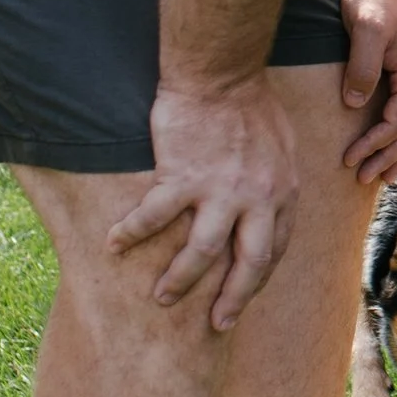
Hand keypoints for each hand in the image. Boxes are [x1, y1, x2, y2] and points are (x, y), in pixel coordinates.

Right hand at [109, 76, 301, 330]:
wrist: (221, 73)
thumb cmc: (251, 104)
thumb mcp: (283, 147)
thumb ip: (275, 182)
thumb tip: (269, 206)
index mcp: (282, 192)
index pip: (273, 249)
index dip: (256, 279)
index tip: (241, 298)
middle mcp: (256, 198)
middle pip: (247, 264)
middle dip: (232, 300)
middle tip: (216, 324)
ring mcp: (220, 191)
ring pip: (201, 252)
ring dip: (180, 280)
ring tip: (161, 298)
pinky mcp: (182, 177)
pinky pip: (153, 216)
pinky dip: (131, 233)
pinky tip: (113, 245)